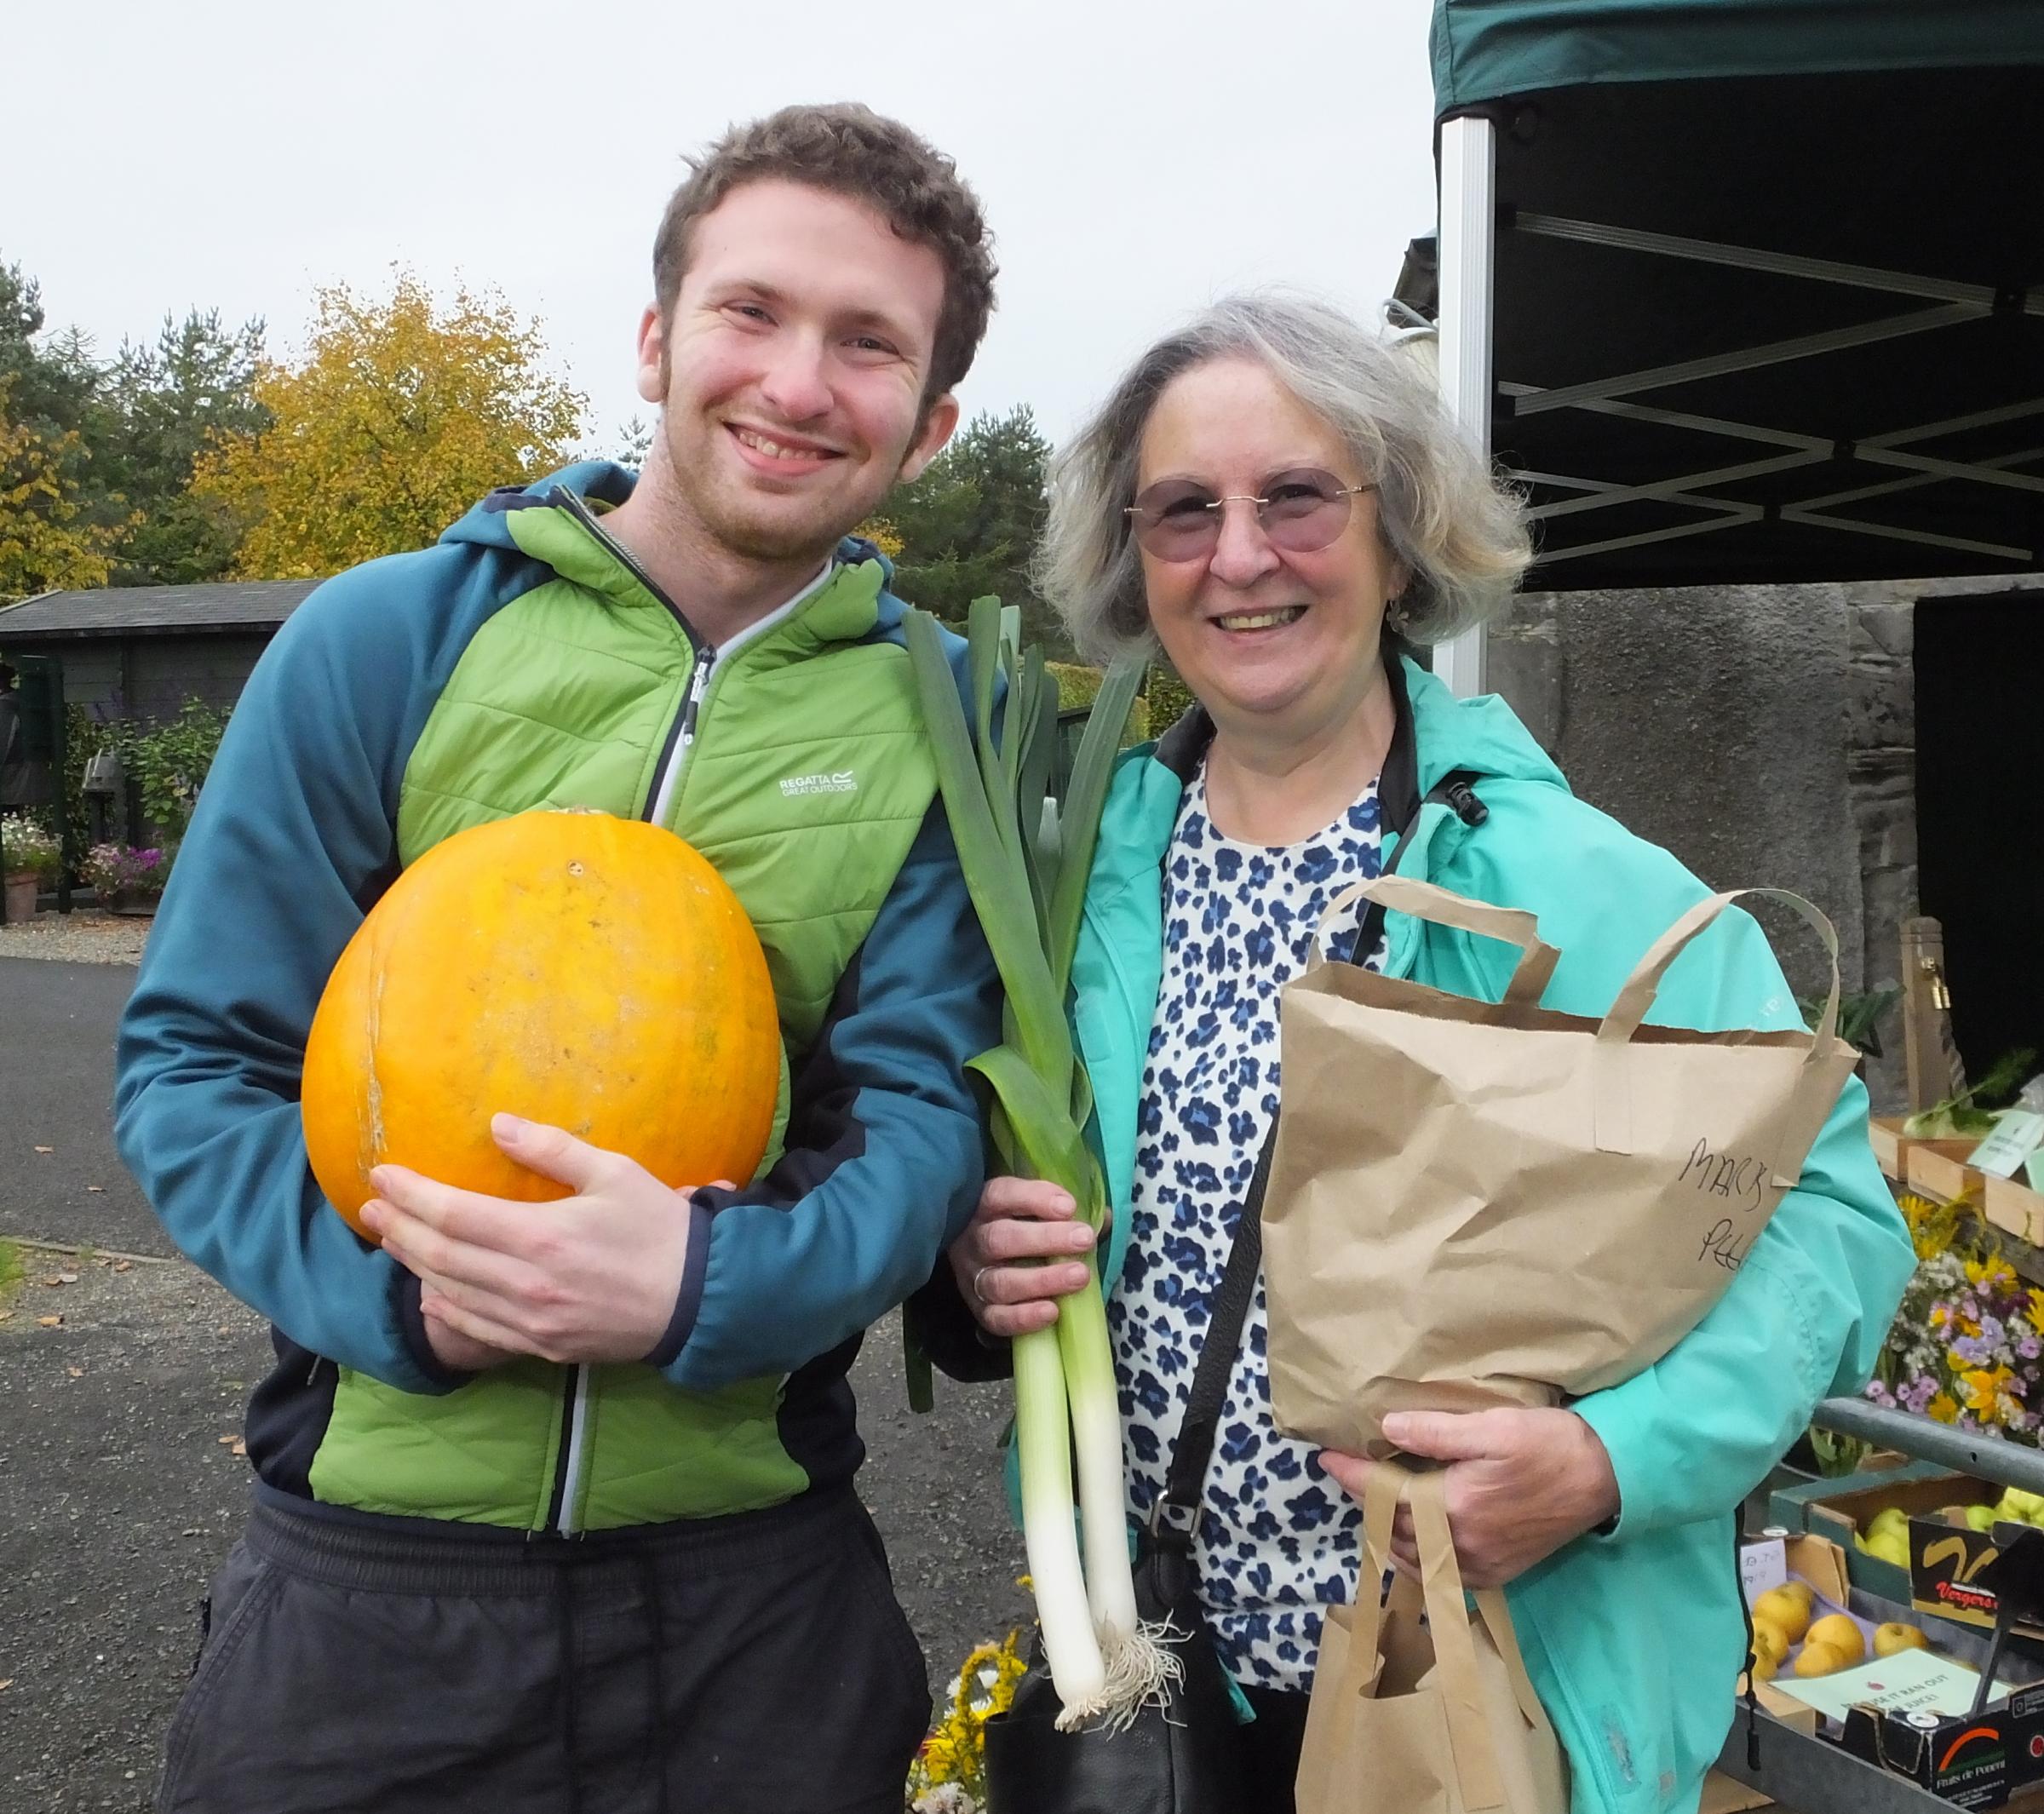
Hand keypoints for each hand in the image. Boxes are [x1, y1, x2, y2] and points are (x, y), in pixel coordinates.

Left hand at [359, 1113, 718, 1365]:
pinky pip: (477, 1329)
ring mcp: (529, 1322)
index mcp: (539, 1236)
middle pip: (438, 1256)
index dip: (410, 1193)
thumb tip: (497, 1125)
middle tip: (370, 1206)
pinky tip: (430, 1293)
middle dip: (397, 1228)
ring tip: (391, 1239)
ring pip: (450, 1294)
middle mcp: (524, 1284)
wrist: (699, 1301)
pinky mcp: (540, 1346)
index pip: (451, 1214)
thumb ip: (553, 1149)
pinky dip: (444, 1309)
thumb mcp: (615, 1173)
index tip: (382, 1173)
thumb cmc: (660, 1229)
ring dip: (413, 1265)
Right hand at [948, 1176, 1096, 1339]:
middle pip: (1001, 1238)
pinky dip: (1023, 1317)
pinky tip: (1052, 1312)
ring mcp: (972, 1277)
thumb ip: (1066, 1212)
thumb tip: (1106, 1219)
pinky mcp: (978, 1309)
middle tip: (1083, 1239)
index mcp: (985, 1206)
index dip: (1034, 1198)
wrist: (985, 1261)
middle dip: (1046, 1239)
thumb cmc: (1019, 1227)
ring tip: (1079, 1276)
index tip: (1069, 1206)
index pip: (1002, 1195)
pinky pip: (996, 1318)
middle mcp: (973, 1240)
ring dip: (1042, 1280)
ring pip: (1000, 1281)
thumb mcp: (1035, 1209)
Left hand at [1318, 1408, 1620, 1589]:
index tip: (1326, 1457)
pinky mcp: (1498, 1573)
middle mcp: (1461, 1545)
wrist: (1607, 1479)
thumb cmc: (1551, 1445)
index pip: (1386, 1494)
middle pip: (1395, 1528)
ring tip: (1378, 1500)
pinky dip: (1418, 1555)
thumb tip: (1387, 1430)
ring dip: (1390, 1530)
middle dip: (1369, 1502)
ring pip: (1414, 1556)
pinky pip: (1442, 1573)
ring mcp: (1480, 1565)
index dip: (1352, 1476)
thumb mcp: (1494, 1427)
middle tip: (1354, 1474)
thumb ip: (1437, 1432)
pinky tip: (1415, 1534)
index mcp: (1455, 1507)